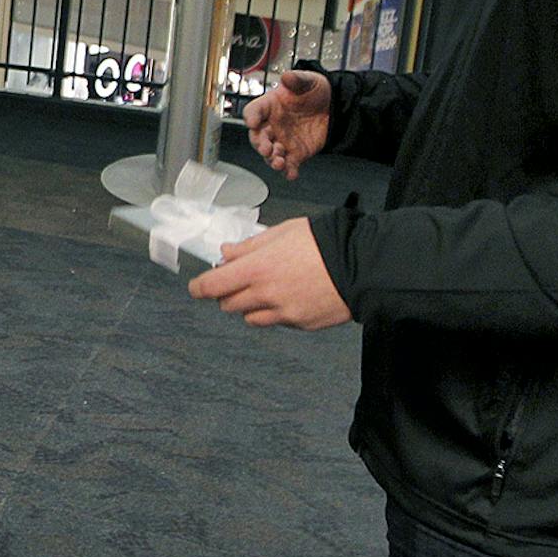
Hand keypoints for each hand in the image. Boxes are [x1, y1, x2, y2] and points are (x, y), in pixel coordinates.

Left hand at [187, 218, 350, 329]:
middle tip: (240, 281)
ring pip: (250, 317)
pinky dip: (275, 313)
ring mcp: (283, 313)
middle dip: (228, 293)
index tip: (197, 287)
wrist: (361, 265)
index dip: (199, 287)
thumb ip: (249, 246)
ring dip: (250, 306)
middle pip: (228, 304)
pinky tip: (289, 296)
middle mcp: (265, 294)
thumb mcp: (282, 233)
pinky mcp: (299, 323)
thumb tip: (227, 253)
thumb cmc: (324, 243)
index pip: (211, 286)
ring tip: (268, 289)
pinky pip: (276, 322)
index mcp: (256, 269)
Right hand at [245, 70, 331, 179]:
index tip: (252, 122)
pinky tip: (291, 174)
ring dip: (272, 160)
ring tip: (279, 162)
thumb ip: (297, 79)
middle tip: (265, 148)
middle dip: (259, 144)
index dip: (251, 116)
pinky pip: (289, 164)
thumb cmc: (315, 92)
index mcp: (270, 106)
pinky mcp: (296, 153)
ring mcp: (283, 140)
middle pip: (258, 137)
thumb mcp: (308, 81)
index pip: (254, 111)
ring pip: (270, 154)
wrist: (335, 106)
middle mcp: (272, 125)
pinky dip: (288, 171)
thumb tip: (287, 76)